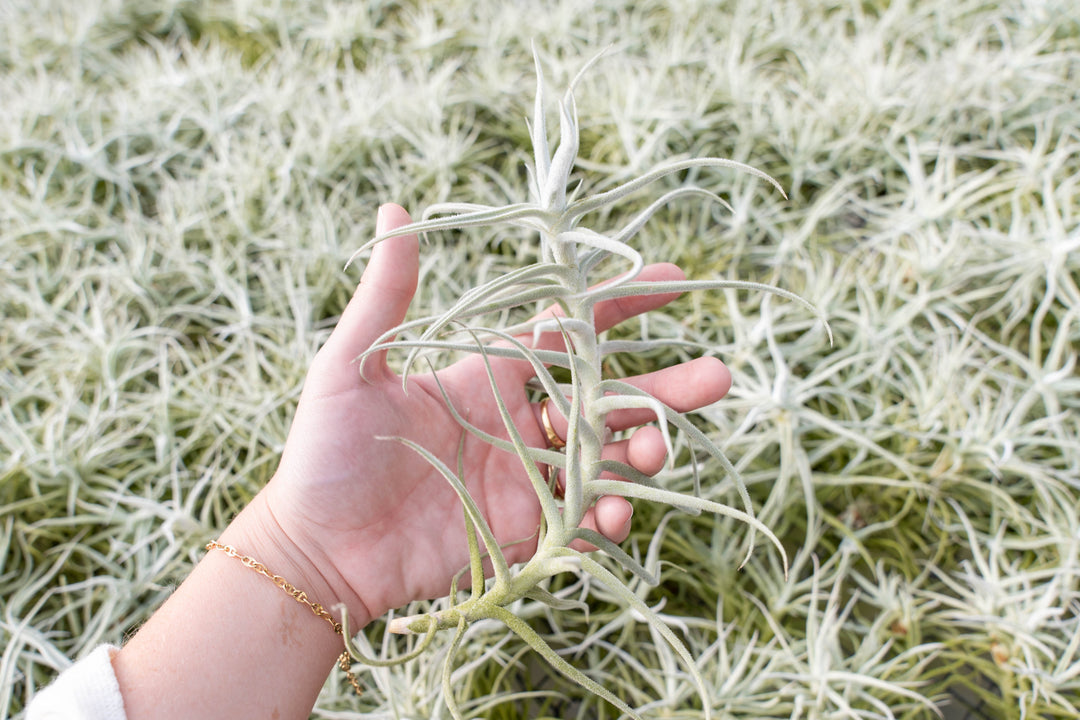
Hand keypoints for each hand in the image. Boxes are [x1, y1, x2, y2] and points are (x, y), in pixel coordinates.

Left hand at [227, 203, 731, 625]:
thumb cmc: (327, 452)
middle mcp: (518, 423)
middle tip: (717, 377)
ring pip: (606, 458)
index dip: (617, 306)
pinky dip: (609, 515)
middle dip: (664, 387)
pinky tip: (614, 513)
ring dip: (643, 451)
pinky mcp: (524, 532)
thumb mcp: (352, 366)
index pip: (565, 331)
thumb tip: (395, 210)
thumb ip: (386, 298)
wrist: (316, 548)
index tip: (670, 278)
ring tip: (657, 450)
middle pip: (606, 397)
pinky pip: (583, 520)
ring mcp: (525, 479)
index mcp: (485, 374)